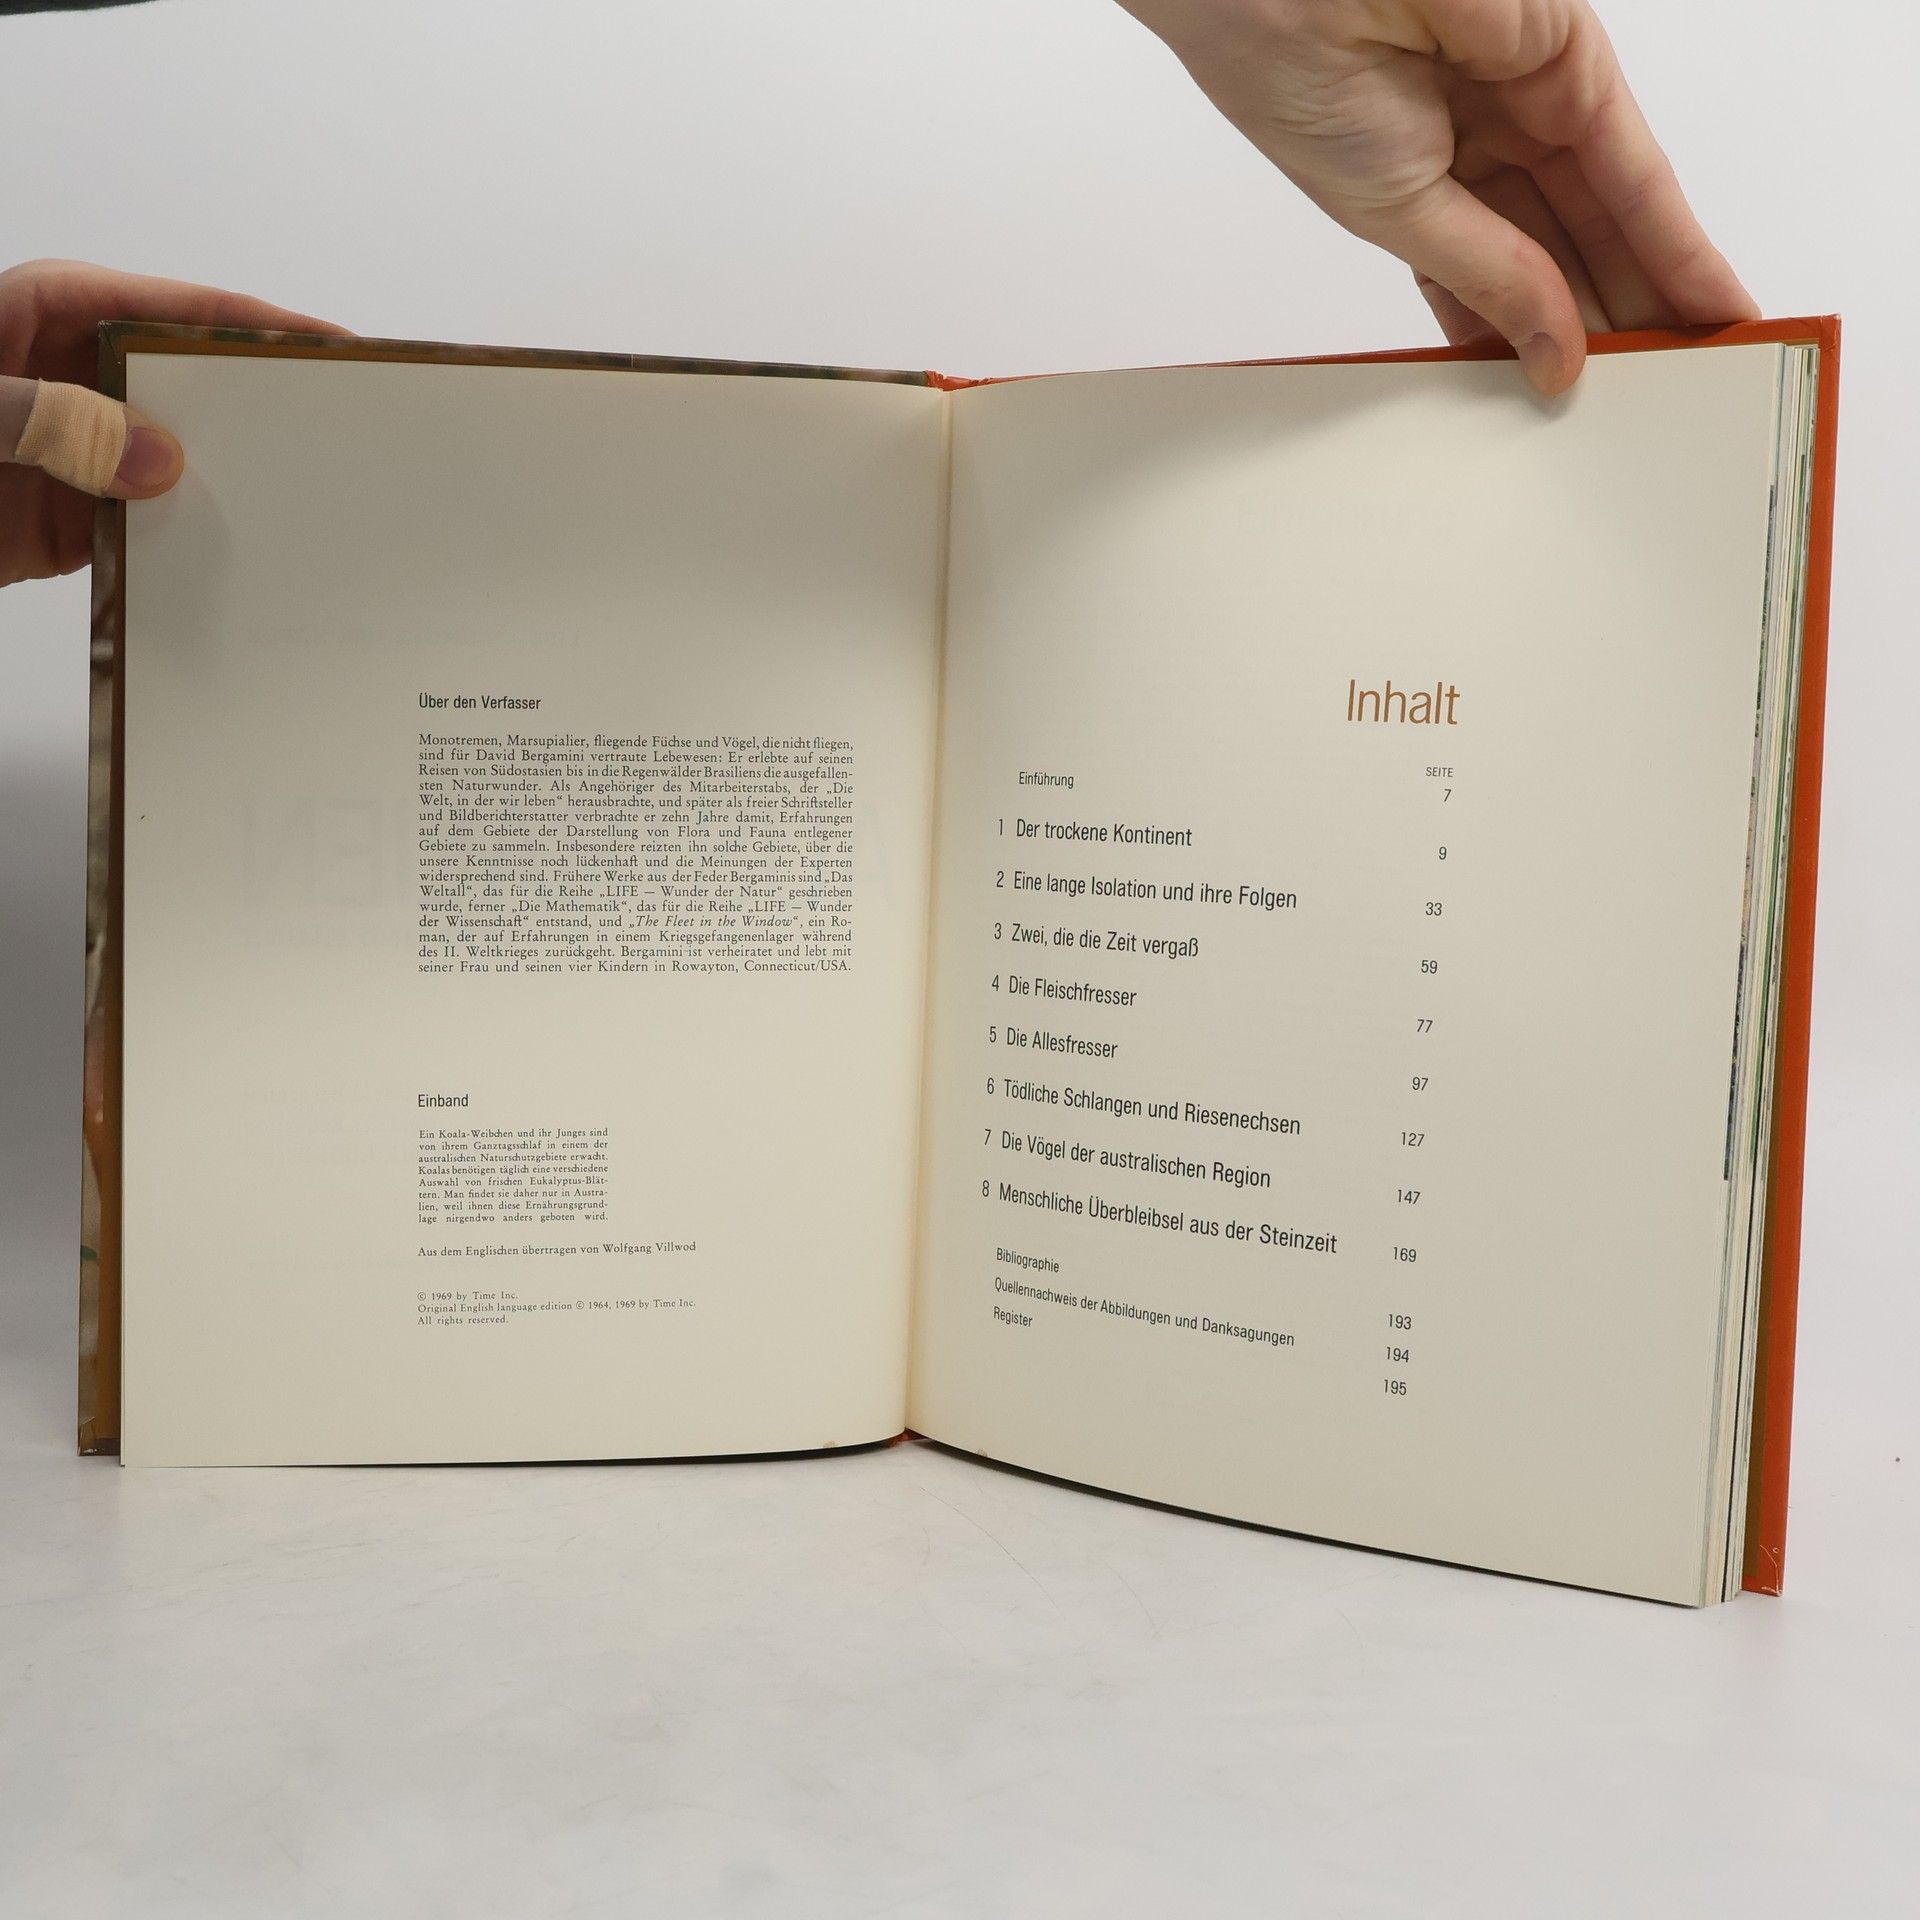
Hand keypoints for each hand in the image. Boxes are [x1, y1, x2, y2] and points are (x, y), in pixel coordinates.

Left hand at [0, 259, 342, 587]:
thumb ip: (48, 423)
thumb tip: (159, 458)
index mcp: (49, 314)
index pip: (181, 309)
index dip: (265, 329)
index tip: (339, 352)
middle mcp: (77, 379)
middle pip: (195, 387)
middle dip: (265, 414)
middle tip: (347, 441)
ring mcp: (79, 453)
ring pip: (180, 467)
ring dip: (231, 495)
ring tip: (311, 516)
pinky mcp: (74, 523)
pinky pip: (149, 534)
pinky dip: (188, 555)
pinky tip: (240, 571)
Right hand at [1117, 0, 1757, 391]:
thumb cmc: (1295, 76)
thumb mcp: (1399, 214)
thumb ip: (1492, 281)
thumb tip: (1551, 358)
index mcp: (1421, 184)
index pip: (1499, 280)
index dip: (1539, 342)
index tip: (1570, 403)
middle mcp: (1483, 142)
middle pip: (1567, 250)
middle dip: (1612, 324)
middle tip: (1654, 399)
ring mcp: (1534, 99)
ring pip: (1612, 216)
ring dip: (1655, 293)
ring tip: (1691, 371)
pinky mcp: (1575, 60)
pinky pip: (1636, 166)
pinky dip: (1673, 237)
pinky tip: (1698, 300)